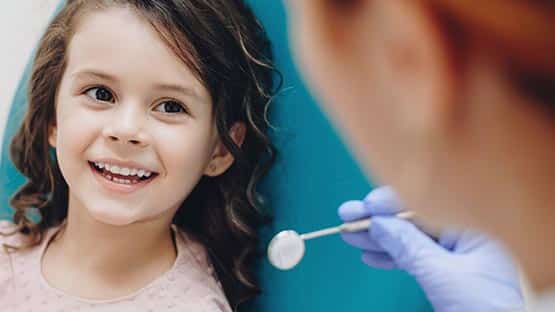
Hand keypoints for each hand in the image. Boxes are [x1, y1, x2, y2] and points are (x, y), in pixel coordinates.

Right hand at [339, 186, 523, 311]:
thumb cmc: (487, 310)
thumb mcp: (442, 275)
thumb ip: (409, 246)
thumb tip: (379, 223)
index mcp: (475, 228)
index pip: (428, 204)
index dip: (393, 202)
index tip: (367, 206)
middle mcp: (465, 237)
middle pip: (413, 221)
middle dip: (378, 220)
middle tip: (347, 215)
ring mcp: (455, 257)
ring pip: (409, 240)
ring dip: (377, 239)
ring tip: (350, 235)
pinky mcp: (446, 275)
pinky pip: (413, 259)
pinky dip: (390, 257)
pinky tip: (370, 255)